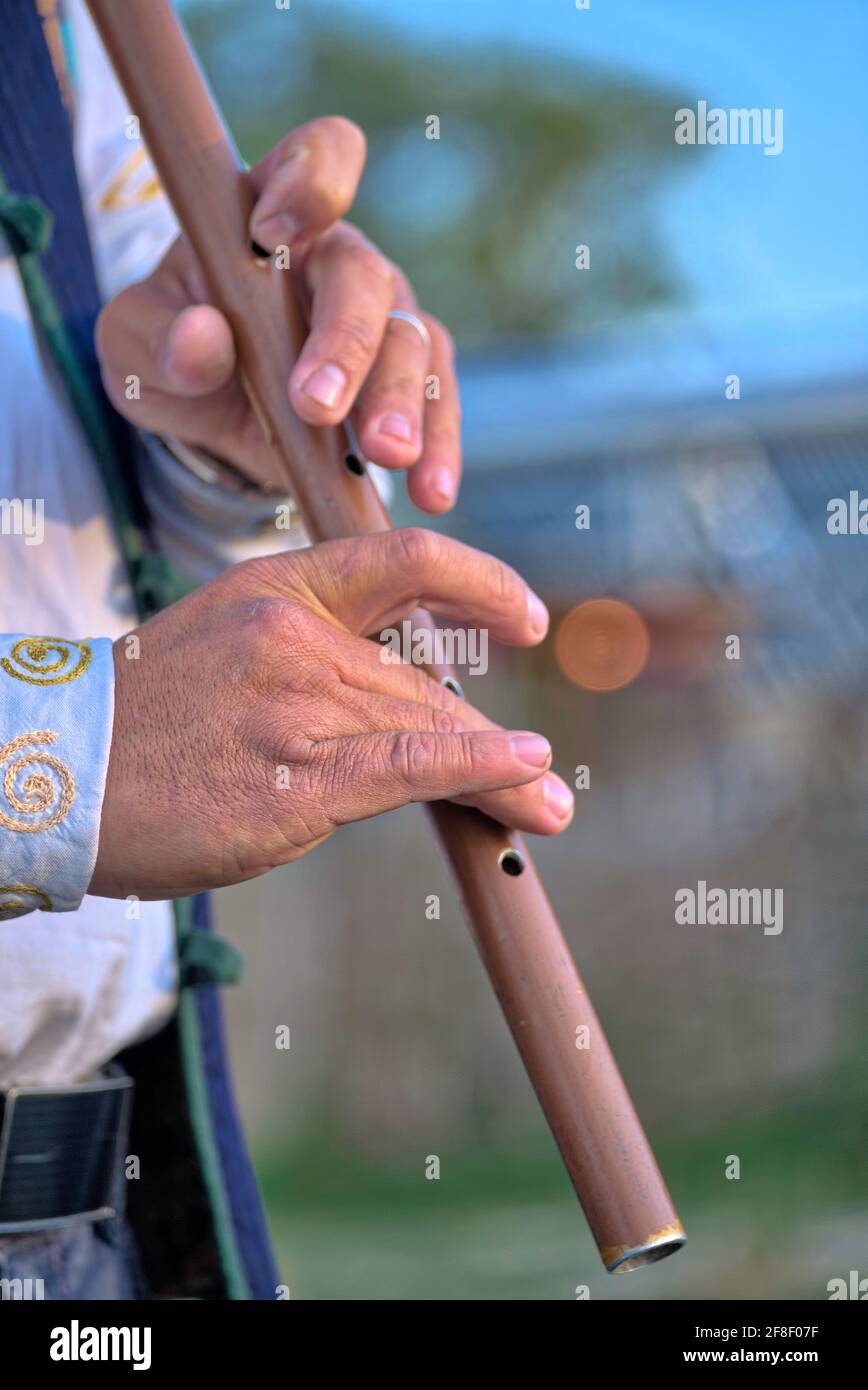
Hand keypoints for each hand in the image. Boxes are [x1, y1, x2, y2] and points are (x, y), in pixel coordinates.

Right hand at [90, 531, 573, 899]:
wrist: (59, 772)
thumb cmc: (143, 720)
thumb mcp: (225, 644)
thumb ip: (309, 652)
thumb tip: (395, 693)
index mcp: (279, 585)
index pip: (404, 560)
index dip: (479, 583)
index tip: (524, 617)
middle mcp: (297, 632)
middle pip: (427, 677)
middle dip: (489, 728)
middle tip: (543, 769)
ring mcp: (298, 703)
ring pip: (430, 726)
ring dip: (504, 772)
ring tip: (549, 805)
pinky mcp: (297, 779)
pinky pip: (411, 767)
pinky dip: (480, 768)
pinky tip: (526, 772)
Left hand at [96, 117, 460, 512]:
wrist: (217, 422)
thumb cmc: (173, 356)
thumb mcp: (135, 349)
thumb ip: (158, 340)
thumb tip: (203, 339)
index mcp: (273, 213)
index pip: (315, 160)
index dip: (307, 182)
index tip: (271, 233)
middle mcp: (340, 257)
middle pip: (364, 279)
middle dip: (345, 342)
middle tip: (316, 404)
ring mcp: (386, 317)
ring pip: (412, 343)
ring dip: (399, 403)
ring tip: (385, 456)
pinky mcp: (411, 378)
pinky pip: (439, 402)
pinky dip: (440, 447)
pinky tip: (434, 491)